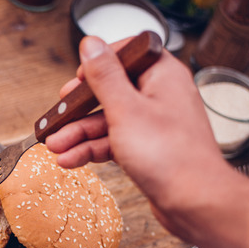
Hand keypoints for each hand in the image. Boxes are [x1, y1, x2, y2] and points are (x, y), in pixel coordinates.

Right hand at [44, 36, 231, 228]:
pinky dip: (91, 150)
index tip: (78, 77)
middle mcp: (159, 96)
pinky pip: (113, 142)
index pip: (128, 54)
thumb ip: (104, 76)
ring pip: (107, 120)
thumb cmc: (170, 156)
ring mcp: (153, 124)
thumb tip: (91, 45)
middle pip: (110, 91)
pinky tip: (70, 159)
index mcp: (162, 76)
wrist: (194, 202)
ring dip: (79, 133)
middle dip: (79, 107)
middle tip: (59, 113)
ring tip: (54, 145)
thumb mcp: (125, 110)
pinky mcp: (147, 149)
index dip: (100, 63)